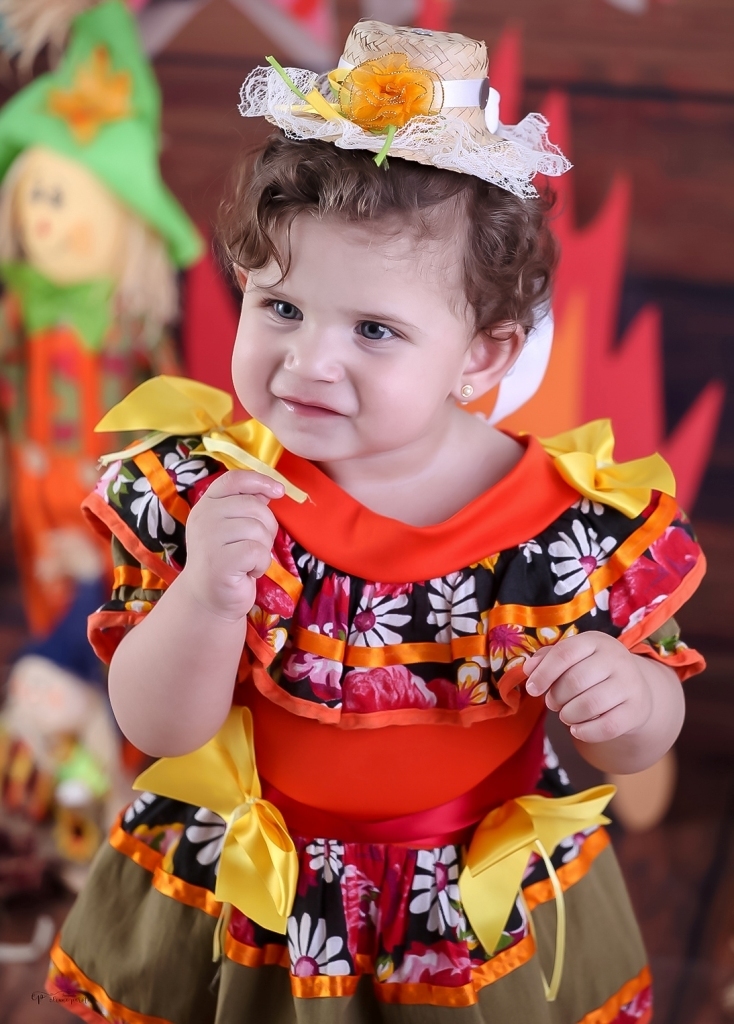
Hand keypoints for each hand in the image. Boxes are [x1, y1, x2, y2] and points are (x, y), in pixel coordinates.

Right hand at [180, 470, 283, 621]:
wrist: (208, 598)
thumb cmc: (226, 560)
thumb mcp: (233, 528)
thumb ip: (247, 506)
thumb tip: (271, 489)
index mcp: (207, 505)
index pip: (233, 479)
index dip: (260, 480)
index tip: (279, 491)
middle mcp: (203, 517)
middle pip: (254, 506)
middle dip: (266, 527)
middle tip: (255, 546)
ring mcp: (208, 539)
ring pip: (258, 529)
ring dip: (263, 549)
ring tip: (248, 561)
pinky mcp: (220, 561)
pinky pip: (258, 551)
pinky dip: (261, 564)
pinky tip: (248, 572)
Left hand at [523, 631, 652, 744]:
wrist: (634, 690)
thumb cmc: (593, 671)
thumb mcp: (573, 657)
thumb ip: (548, 659)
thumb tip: (528, 668)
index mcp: (595, 641)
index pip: (564, 653)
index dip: (544, 673)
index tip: (532, 689)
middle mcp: (617, 659)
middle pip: (575, 680)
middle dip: (556, 697)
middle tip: (552, 703)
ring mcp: (630, 684)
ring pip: (590, 705)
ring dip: (568, 715)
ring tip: (566, 715)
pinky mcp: (636, 710)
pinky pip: (606, 727)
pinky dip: (585, 732)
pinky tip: (577, 729)